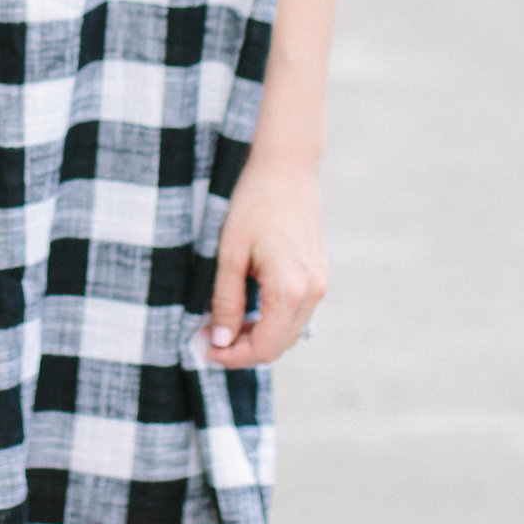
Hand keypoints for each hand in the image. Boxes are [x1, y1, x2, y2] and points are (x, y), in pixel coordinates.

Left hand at [201, 153, 325, 366]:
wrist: (287, 166)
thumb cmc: (254, 203)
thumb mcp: (230, 253)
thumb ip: (226, 301)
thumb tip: (220, 341)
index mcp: (290, 289)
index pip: (263, 347)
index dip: (231, 357)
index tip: (203, 351)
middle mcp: (312, 292)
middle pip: (278, 346)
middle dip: (242, 351)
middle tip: (207, 341)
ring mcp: (319, 283)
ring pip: (288, 333)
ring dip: (256, 337)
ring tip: (222, 326)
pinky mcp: (318, 274)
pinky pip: (295, 314)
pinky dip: (270, 321)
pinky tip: (246, 309)